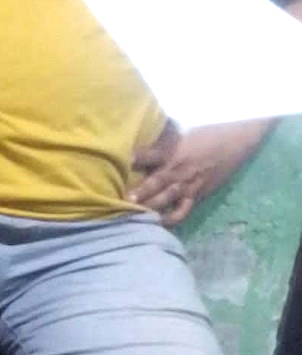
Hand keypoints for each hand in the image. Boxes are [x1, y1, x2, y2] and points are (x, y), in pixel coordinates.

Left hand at [130, 118, 269, 225]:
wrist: (234, 142)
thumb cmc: (206, 133)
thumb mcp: (181, 130)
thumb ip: (162, 138)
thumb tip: (143, 132)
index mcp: (172, 151)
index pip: (148, 155)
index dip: (135, 158)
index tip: (121, 163)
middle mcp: (177, 169)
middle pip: (155, 182)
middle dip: (139, 192)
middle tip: (123, 200)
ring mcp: (187, 184)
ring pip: (166, 199)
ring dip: (151, 206)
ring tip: (134, 214)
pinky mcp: (196, 195)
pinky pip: (182, 210)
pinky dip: (171, 218)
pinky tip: (159, 224)